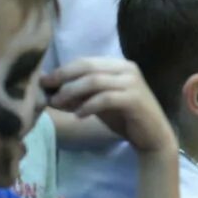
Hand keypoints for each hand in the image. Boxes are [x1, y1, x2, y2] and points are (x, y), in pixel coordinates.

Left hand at [42, 59, 175, 155]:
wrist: (153, 136)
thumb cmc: (124, 118)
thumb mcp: (97, 103)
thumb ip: (79, 95)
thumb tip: (50, 89)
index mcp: (118, 65)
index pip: (85, 61)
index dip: (62, 70)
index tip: (44, 81)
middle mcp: (126, 68)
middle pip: (87, 66)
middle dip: (63, 77)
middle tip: (46, 90)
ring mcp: (132, 83)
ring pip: (94, 81)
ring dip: (72, 92)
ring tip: (57, 104)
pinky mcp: (134, 99)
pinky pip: (105, 98)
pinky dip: (88, 106)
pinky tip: (78, 115)